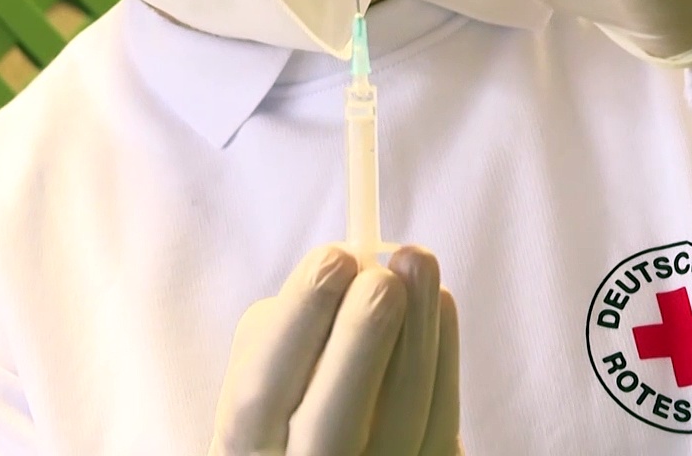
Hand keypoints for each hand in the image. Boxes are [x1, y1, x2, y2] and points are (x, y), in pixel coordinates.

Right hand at [209, 245, 461, 455]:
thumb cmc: (284, 409)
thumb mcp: (258, 383)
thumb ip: (279, 332)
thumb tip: (340, 266)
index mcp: (246, 448)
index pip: (262, 391)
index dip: (300, 321)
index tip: (335, 256)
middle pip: (331, 424)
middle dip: (361, 339)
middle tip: (383, 275)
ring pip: (402, 421)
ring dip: (419, 333)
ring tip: (417, 264)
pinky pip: (442, 426)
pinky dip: (445, 357)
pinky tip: (440, 305)